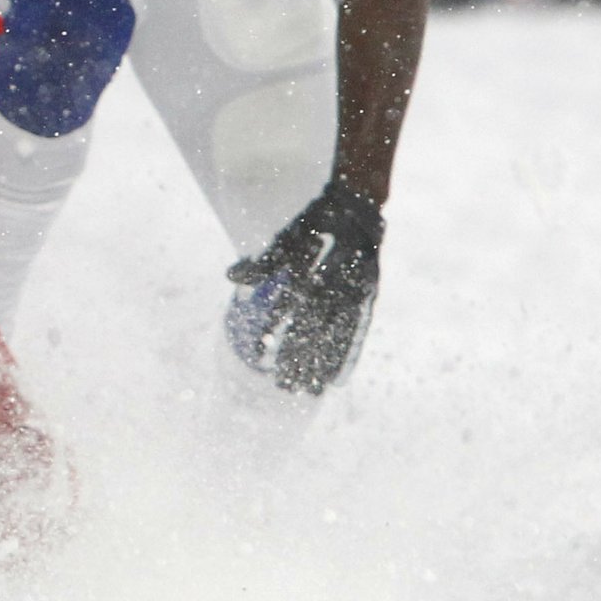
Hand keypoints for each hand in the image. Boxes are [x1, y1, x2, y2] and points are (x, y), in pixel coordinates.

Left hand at [225, 180, 383, 394]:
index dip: (276, 330)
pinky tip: (338, 381)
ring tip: (308, 393)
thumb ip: (263, 262)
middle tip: (282, 386)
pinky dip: (348, 359)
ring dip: (322, 367)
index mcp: (315, 271)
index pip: (291, 308)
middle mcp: (339, 288)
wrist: (358, 208)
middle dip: (299, 359)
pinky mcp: (368, 301)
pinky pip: (357, 335)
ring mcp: (357, 297)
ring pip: (337, 338)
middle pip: (316, 331)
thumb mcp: (286, 237)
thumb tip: (231, 277)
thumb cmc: (314, 224)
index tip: (259, 353)